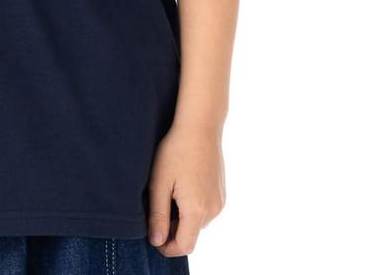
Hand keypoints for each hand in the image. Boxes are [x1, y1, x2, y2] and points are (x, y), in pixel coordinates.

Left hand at [146, 121, 225, 257]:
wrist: (200, 126)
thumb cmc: (176, 151)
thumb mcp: (160, 183)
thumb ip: (158, 215)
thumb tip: (157, 241)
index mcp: (197, 210)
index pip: (184, 246)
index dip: (166, 247)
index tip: (152, 234)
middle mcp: (213, 210)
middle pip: (190, 234)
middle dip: (172, 228)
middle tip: (156, 203)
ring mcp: (219, 201)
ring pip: (197, 222)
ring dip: (182, 216)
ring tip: (169, 189)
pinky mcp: (221, 192)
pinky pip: (205, 209)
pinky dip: (192, 206)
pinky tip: (182, 183)